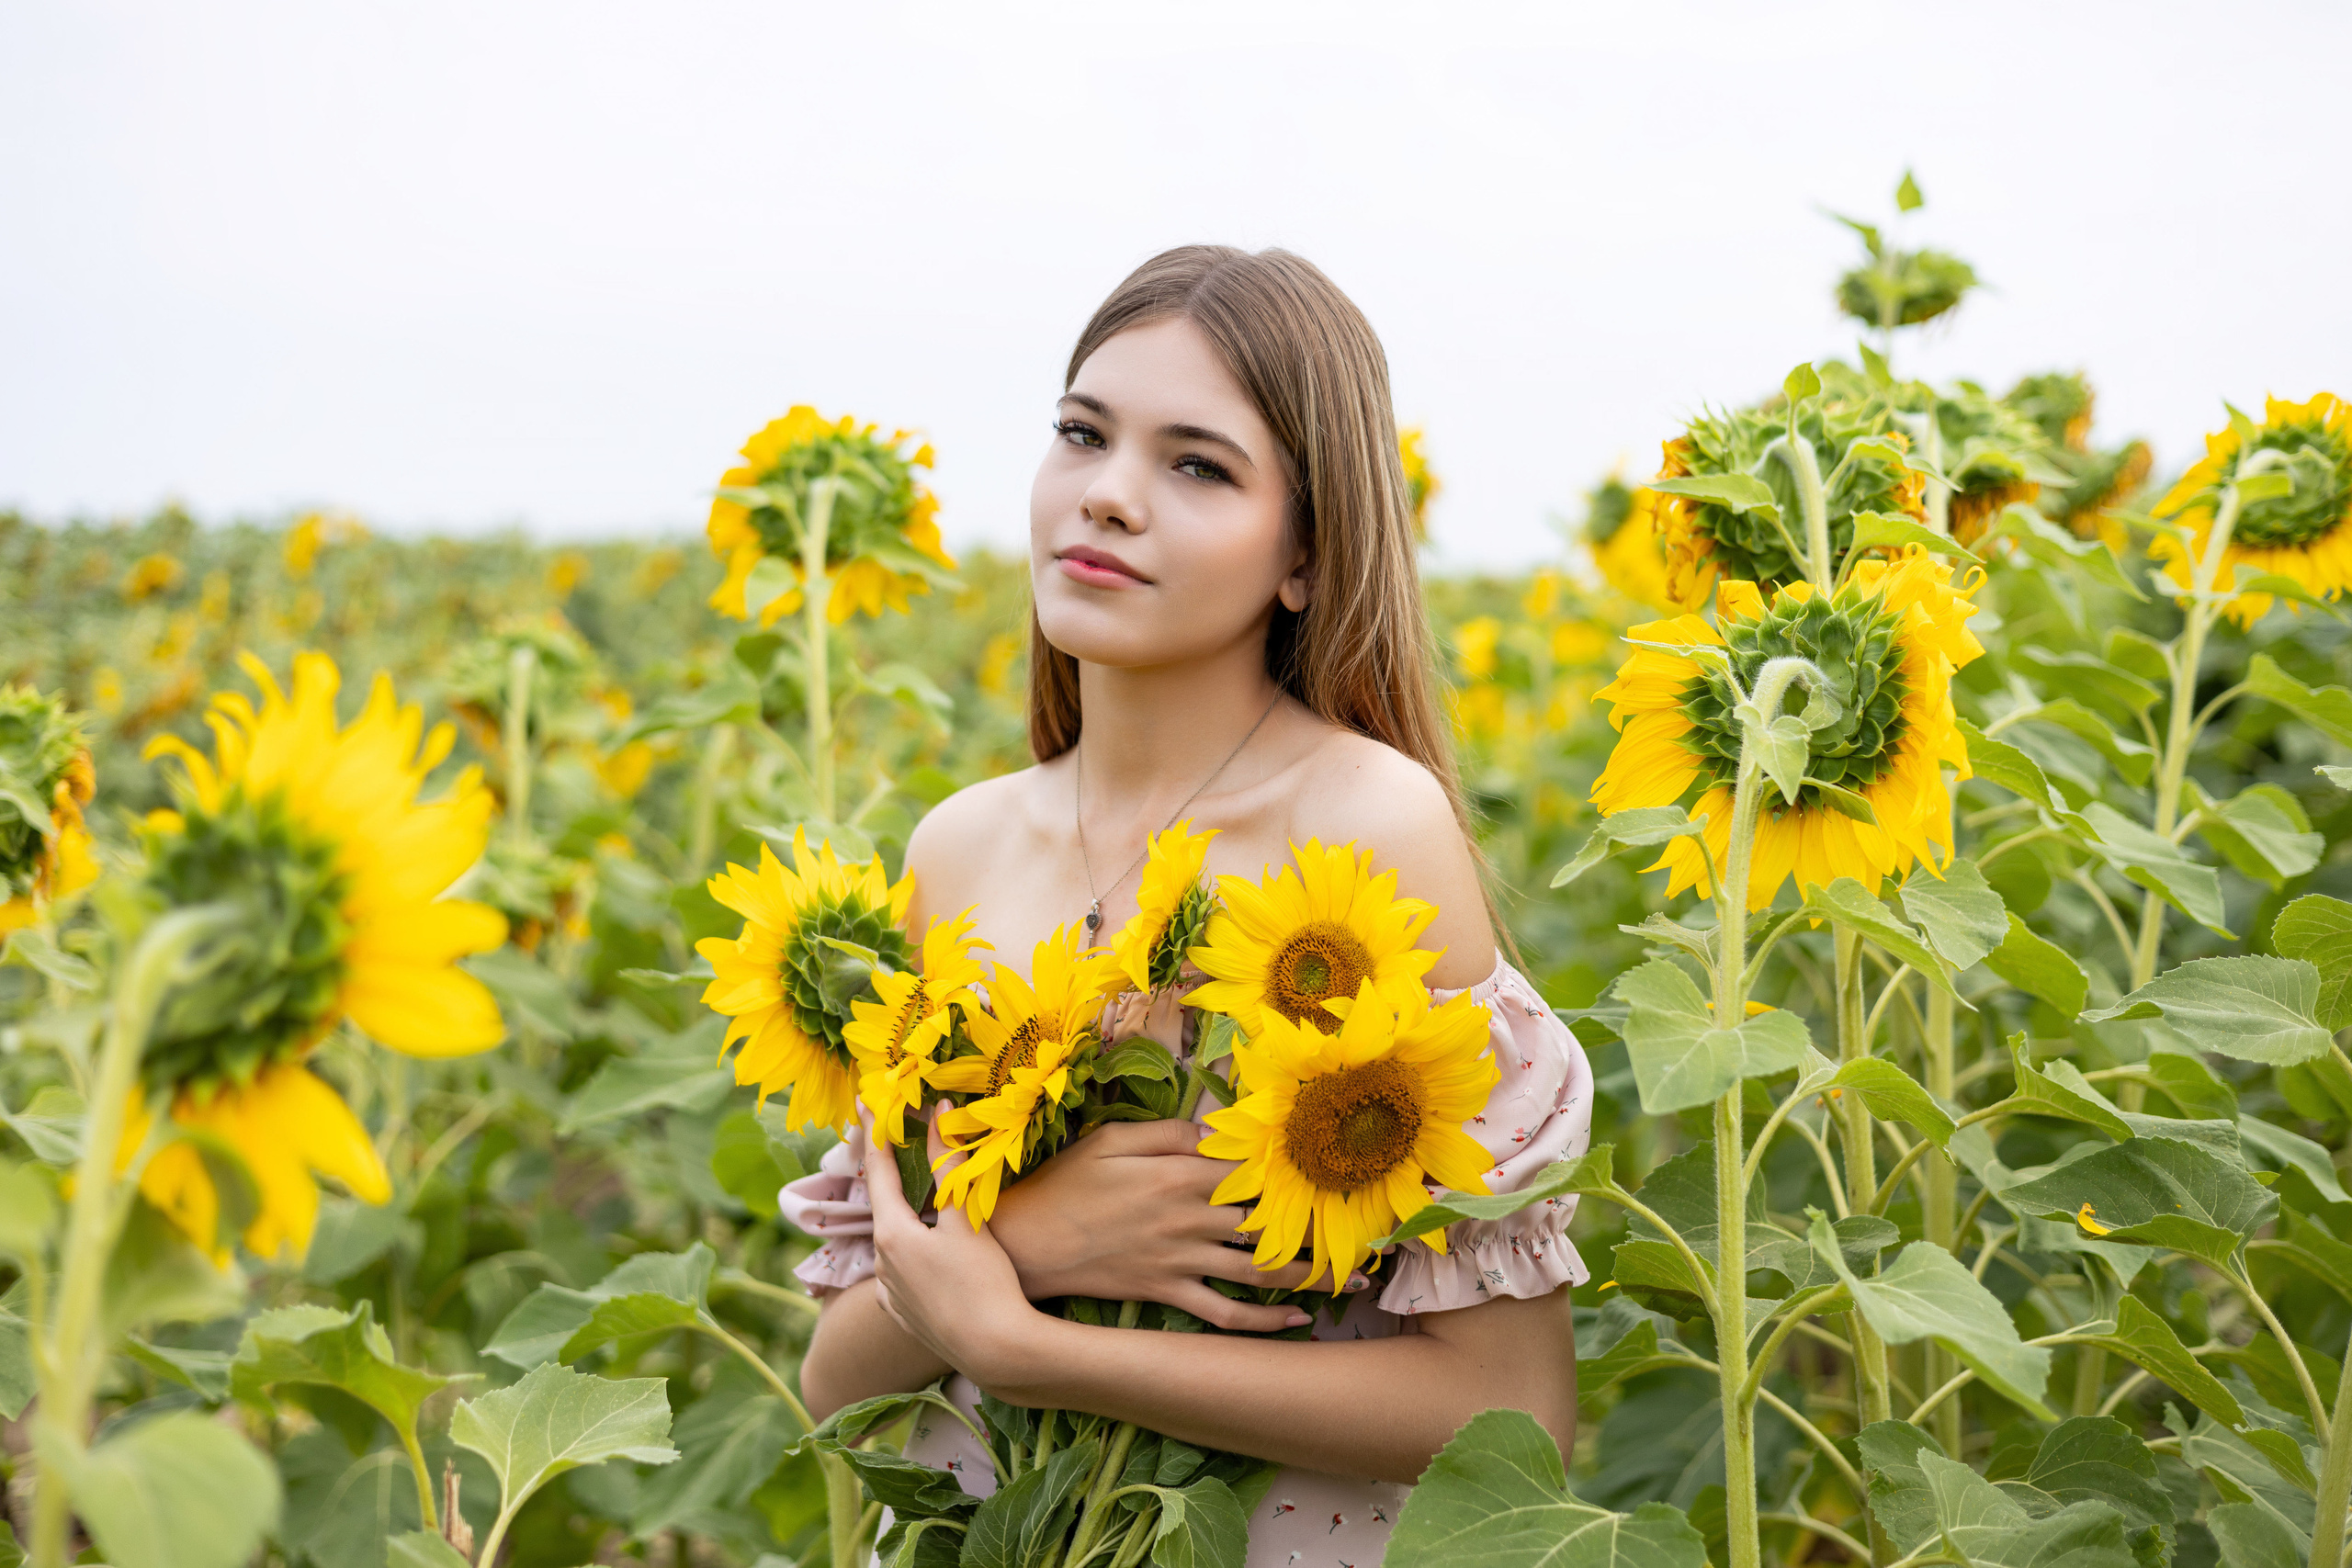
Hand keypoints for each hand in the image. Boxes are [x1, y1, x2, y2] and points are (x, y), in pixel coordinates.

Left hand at [864, 1106, 1041, 1387]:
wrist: (996, 1351)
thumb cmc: (984, 1280)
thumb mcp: (967, 1218)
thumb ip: (948, 1164)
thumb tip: (937, 1110)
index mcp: (891, 1234)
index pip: (878, 1170)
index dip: (873, 1132)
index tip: (863, 1101)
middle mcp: (880, 1264)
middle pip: (884, 1207)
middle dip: (891, 1176)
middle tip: (895, 1144)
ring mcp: (890, 1294)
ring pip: (892, 1243)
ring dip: (903, 1218)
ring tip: (919, 1202)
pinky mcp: (904, 1317)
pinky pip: (899, 1276)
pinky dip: (908, 1256)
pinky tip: (924, 1257)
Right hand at [987, 1119, 1356, 1331]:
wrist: (1026, 1244)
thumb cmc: (1064, 1182)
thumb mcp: (1111, 1138)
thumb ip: (1169, 1134)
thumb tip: (1216, 1131)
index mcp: (1180, 1174)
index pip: (1254, 1170)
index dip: (1296, 1170)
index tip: (1336, 1168)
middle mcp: (1191, 1220)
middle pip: (1269, 1222)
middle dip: (1320, 1224)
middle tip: (1367, 1227)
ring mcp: (1182, 1262)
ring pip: (1259, 1272)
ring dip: (1310, 1275)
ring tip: (1354, 1277)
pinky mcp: (1168, 1294)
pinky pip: (1225, 1314)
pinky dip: (1265, 1322)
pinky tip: (1298, 1321)